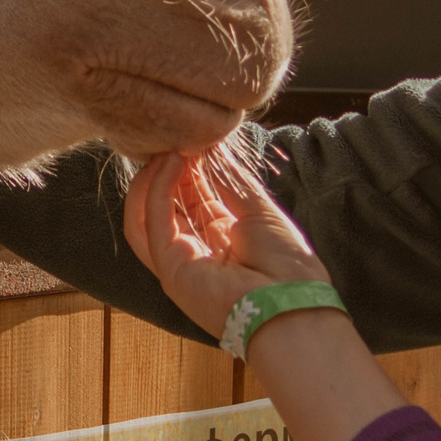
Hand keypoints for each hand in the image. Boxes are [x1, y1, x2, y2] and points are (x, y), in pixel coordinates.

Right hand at [123, 147, 328, 343]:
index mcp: (222, 239)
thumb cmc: (287, 263)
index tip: (194, 137)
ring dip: (154, 178)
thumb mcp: (259, 210)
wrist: (292, 305)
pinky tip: (172, 162)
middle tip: (177, 135)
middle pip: (169, 203)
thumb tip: (210, 149)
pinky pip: (152, 223)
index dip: (190, 166)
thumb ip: (230, 181)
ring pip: (147, 215)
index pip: (193, 196)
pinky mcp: (170, 269)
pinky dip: (157, 190)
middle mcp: (198, 250)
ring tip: (168, 147)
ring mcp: (180, 262)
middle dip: (171, 168)